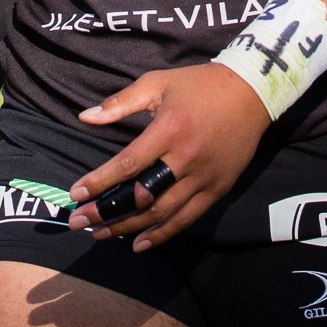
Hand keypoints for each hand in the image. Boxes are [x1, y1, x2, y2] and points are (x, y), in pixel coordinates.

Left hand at [67, 63, 270, 252]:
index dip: (99, 182)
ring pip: (162, 212)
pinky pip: (187, 218)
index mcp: (169, 129)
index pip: (127, 164)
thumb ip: (121, 102)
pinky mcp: (218, 188)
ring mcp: (204, 177)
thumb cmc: (199, 85)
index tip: (75, 194)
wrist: (251, 92)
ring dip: (129, 227)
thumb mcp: (158, 82)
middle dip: (107, 212)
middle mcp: (186, 158)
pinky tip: (139, 243)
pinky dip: (162, 234)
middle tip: (79, 222)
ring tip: (101, 234)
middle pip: (141, 195)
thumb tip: (84, 117)